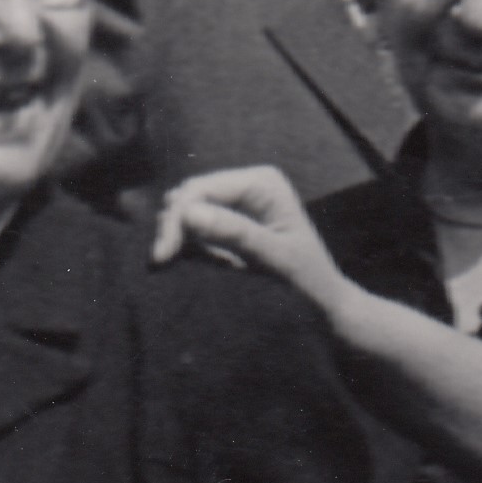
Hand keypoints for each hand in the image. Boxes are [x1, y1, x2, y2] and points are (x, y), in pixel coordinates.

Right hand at [149, 167, 354, 323]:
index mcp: (262, 182)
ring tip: (207, 266)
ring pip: (186, 213)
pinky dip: (190, 248)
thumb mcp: (274, 257)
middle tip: (160, 264)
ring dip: (182, 241)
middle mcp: (247, 183)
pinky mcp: (228, 221)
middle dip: (173, 230)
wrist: (320, 300)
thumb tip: (190, 213)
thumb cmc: (307, 279)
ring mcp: (236, 201)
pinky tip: (211, 264)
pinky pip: (193, 229)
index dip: (177, 219)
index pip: (202, 189)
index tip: (162, 255)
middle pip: (189, 197)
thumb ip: (236, 234)